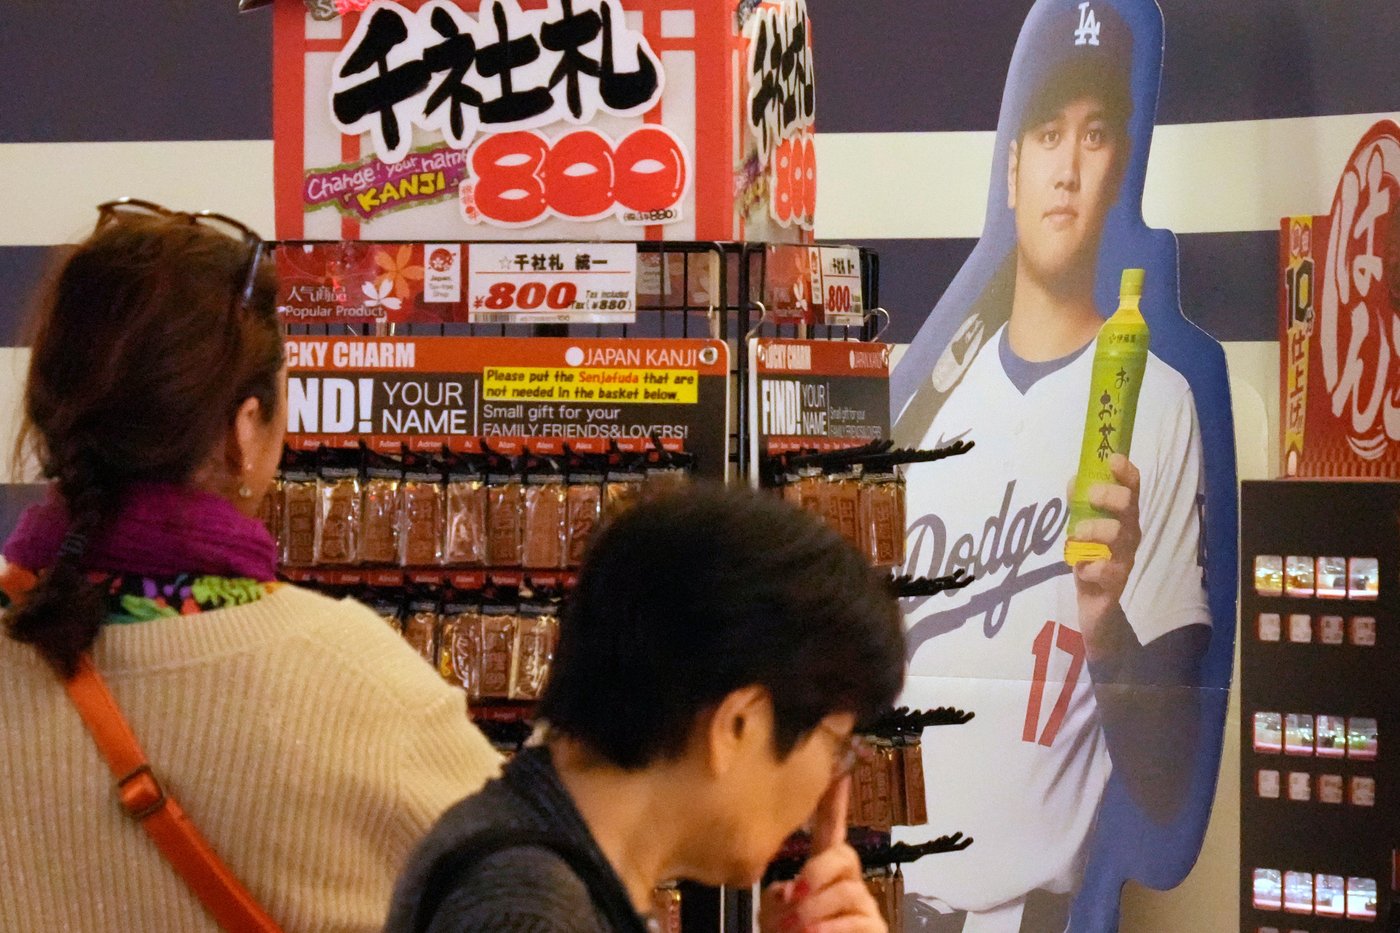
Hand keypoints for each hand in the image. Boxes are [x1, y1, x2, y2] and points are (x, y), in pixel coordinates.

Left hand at [759, 777, 885, 932]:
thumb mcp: (774, 915)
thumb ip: (778, 895)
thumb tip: (791, 890)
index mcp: (823, 872)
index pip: (831, 829)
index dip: (834, 801)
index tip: (838, 770)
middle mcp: (848, 884)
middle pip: (843, 856)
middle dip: (816, 873)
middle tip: (794, 898)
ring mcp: (864, 907)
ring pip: (846, 892)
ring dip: (815, 912)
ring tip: (796, 930)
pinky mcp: (876, 929)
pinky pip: (857, 920)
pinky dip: (831, 930)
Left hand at [1069, 453, 1140, 658]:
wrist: (1095, 603)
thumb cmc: (1091, 556)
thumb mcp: (1082, 526)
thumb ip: (1079, 504)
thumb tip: (1073, 480)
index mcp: (1123, 517)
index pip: (1132, 488)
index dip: (1126, 472)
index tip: (1113, 460)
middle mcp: (1129, 534)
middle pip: (1129, 506)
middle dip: (1109, 497)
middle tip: (1090, 498)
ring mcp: (1125, 558)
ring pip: (1117, 535)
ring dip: (1092, 531)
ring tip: (1076, 537)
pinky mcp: (1115, 582)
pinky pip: (1104, 571)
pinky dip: (1088, 567)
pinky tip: (1082, 569)